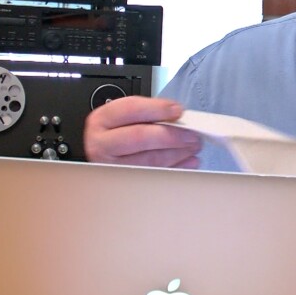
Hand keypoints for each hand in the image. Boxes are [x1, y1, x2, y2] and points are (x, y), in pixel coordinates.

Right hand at [84, 95, 201, 167]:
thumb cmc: (123, 134)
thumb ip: (151, 113)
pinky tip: (188, 161)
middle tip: (192, 134)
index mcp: (102, 120)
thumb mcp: (129, 117)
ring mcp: (111, 167)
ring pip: (149, 160)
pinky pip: (154, 177)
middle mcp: (102, 144)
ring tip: (193, 146)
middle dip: (171, 135)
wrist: (110, 156)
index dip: (158, 109)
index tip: (178, 111)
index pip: (131, 110)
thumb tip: (178, 115)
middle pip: (139, 137)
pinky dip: (176, 168)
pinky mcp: (124, 185)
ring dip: (178, 153)